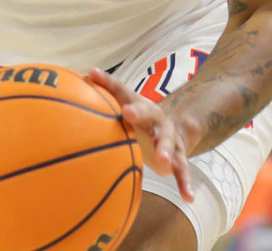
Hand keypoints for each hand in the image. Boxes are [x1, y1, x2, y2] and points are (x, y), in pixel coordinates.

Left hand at [89, 67, 195, 201]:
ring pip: (168, 142)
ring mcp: (169, 136)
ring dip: (165, 151)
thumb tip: (84, 75)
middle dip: (138, 112)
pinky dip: (185, 183)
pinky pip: (182, 169)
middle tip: (128, 113)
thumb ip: (104, 95)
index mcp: (139, 104)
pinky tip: (188, 197)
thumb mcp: (123, 104)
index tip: (93, 74)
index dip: (108, 83)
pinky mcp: (178, 155)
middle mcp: (156, 117)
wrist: (175, 125)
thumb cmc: (138, 116)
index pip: (121, 90)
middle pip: (149, 113)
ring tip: (162, 163)